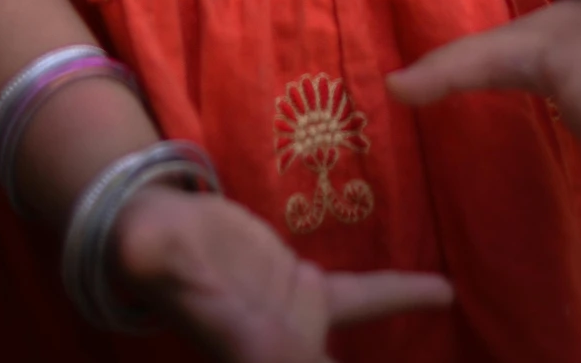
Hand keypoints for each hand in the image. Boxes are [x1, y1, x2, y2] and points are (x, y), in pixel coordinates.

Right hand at [112, 183, 452, 360]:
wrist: (157, 231)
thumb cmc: (143, 242)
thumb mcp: (144, 248)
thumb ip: (146, 250)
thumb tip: (136, 243)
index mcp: (244, 346)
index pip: (293, 357)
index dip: (306, 357)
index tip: (319, 351)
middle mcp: (275, 348)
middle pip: (317, 362)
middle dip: (343, 362)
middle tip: (439, 341)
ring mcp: (294, 326)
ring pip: (337, 350)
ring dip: (374, 350)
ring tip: (443, 308)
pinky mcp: (306, 293)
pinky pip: (361, 300)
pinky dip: (402, 294)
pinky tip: (444, 291)